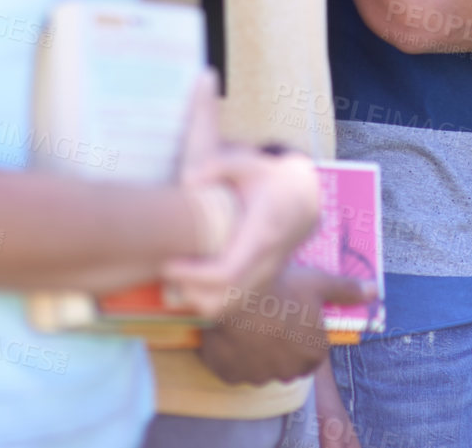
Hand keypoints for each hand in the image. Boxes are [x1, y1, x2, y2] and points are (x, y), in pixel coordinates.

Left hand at [164, 144, 320, 318]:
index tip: (169, 264)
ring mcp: (264, 278)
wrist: (303, 200)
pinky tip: (195, 276)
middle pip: (222, 300)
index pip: (227, 273)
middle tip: (168, 268)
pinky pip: (230, 305)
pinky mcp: (260, 284)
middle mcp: (265, 264)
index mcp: (261, 236)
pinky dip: (208, 299)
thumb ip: (218, 165)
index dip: (194, 275)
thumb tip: (188, 181)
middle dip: (189, 291)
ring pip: (225, 308)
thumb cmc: (270, 180)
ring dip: (197, 298)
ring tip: (180, 273)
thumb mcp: (248, 163)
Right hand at [198, 266, 376, 384]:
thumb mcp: (319, 284)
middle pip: (286, 362)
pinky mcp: (230, 375)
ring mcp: (257, 377)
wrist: (237, 292)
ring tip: (247, 323)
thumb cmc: (284, 288)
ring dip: (255, 353)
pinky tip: (230, 333)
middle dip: (280, 347)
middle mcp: (288, 373)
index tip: (290, 316)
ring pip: (259, 367)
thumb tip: (375, 291)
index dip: (301, 333)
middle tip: (269, 318)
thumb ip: (346, 291)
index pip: (313, 351)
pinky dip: (232, 356)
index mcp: (314, 355)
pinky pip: (233, 368)